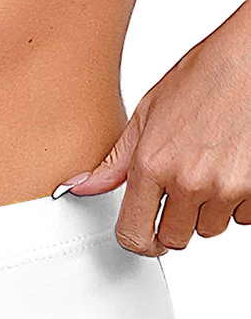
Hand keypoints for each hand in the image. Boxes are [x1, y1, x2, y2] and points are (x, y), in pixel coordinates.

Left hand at [53, 0, 250, 256]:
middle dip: (176, 223)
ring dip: (209, 210)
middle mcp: (188, 181)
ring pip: (210, 228)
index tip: (144, 238)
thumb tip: (83, 187)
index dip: (138, 241)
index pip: (134, 235)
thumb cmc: (208, 76)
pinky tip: (235, 168)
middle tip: (183, 192)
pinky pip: (243, 217)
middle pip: (174, 239)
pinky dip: (240, 200)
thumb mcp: (149, 113)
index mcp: (153, 165)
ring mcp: (225, 187)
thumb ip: (116, 162)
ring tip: (213, 170)